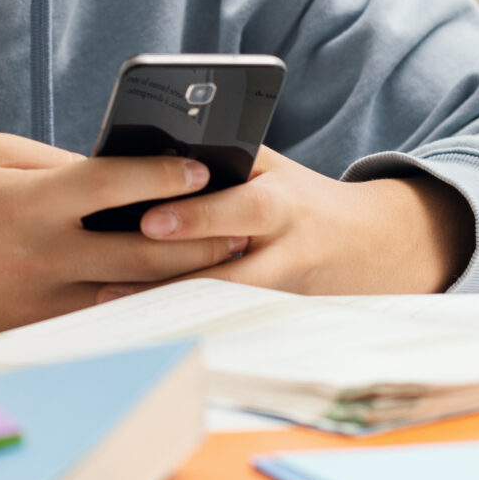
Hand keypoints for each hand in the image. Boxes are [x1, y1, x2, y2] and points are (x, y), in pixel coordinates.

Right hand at [0, 132, 247, 348]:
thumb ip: (56, 161)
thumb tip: (116, 169)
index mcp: (32, 202)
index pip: (114, 183)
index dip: (166, 174)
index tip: (206, 168)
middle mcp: (44, 256)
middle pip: (143, 252)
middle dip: (200, 240)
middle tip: (246, 227)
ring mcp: (43, 303)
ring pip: (132, 294)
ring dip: (182, 280)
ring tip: (227, 263)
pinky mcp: (37, 333)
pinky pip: (102, 318)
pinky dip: (139, 306)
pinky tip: (174, 296)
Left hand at [102, 148, 474, 299]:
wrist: (371, 245)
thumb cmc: (297, 195)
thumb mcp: (270, 169)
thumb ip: (223, 163)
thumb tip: (148, 152)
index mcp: (282, 203)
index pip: (240, 209)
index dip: (196, 217)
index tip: (148, 221)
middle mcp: (284, 252)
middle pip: (225, 274)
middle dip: (168, 279)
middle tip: (109, 286)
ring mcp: (279, 293)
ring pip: (217, 307)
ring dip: (164, 311)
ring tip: (107, 310)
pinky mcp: (272, 319)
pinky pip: (221, 322)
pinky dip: (179, 322)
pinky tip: (133, 327)